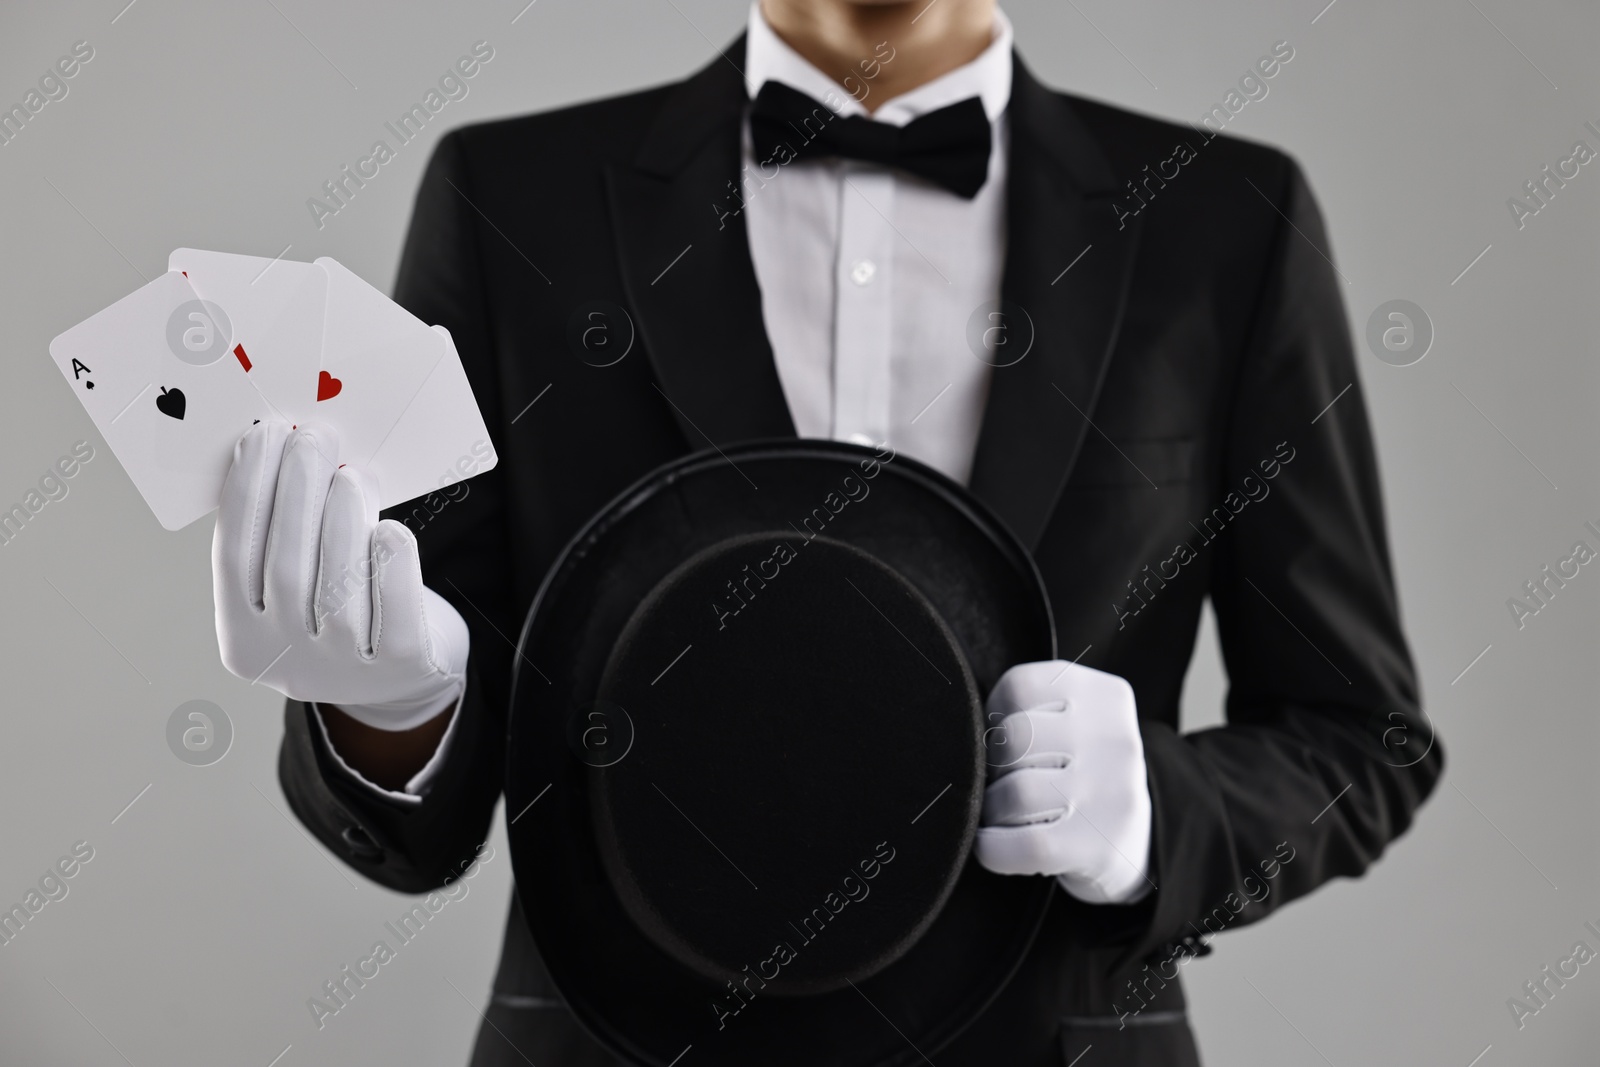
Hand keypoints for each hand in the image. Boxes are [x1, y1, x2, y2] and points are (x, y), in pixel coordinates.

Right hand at [212, 421, 468, 730]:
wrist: (404, 671)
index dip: (247, 493)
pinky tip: (392, 531)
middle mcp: (288, 661)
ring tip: (352, 474)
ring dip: (343, 523)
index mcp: (243, 637)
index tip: (263, 435)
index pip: (234, 557)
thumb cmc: (346, 606)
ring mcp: (343, 671)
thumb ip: (285, 535)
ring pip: (337, 590)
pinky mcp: (400, 668)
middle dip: (296, 494)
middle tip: (313, 438)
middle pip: (285, 569)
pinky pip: (395, 614)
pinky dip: (392, 568)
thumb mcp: (302, 580)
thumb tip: (290, 452)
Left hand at [975, 660, 1152, 904]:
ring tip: (1003, 813)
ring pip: (1014, 792)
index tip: (1004, 739)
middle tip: (998, 781)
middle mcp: (1115, 741)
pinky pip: (1018, 845)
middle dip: (991, 765)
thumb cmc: (1084, 772)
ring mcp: (1110, 795)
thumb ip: (1029, 711)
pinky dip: (992, 847)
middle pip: (1014, 738)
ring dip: (992, 809)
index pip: (1020, 686)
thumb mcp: (1075, 723)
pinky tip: (999, 843)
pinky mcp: (1096, 846)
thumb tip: (962, 733)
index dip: (994, 715)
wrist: (1140, 840)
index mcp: (1105, 697)